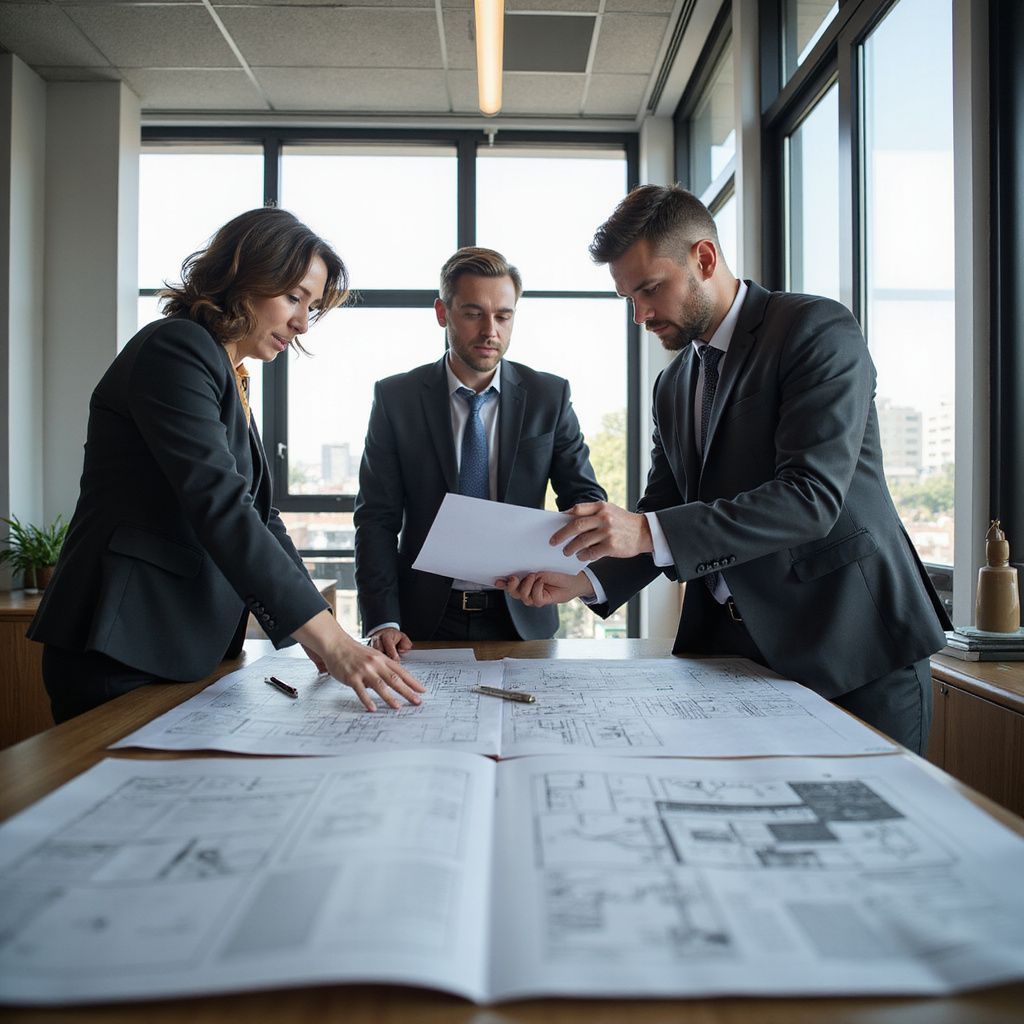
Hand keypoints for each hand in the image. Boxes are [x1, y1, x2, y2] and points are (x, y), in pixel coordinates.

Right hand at [293, 609, 425, 711]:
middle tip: (417, 701)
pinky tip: (373, 708)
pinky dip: (367, 700)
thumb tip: (390, 682)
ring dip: (390, 698)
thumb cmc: (354, 651)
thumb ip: (381, 668)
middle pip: (395, 680)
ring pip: (380, 686)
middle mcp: (375, 664)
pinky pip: (361, 691)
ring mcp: (364, 671)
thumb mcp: (372, 656)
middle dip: (408, 692)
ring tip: (398, 707)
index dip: (413, 682)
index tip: (422, 690)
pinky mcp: (352, 677)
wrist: (336, 644)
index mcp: (382, 659)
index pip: (402, 672)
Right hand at [496, 571, 593, 606]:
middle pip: (514, 593)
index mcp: (525, 581)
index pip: (510, 584)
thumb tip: (522, 574)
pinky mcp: (543, 601)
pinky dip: (537, 589)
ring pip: (523, 597)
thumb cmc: (558, 573)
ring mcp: (535, 597)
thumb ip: (530, 573)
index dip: (502, 583)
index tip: (497, 580)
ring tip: (533, 576)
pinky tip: (541, 582)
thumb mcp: (541, 569)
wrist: (573, 579)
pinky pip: (536, 599)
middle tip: (514, 578)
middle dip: (511, 586)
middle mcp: (528, 590)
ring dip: (526, 586)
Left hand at [551, 501, 653, 560]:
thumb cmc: (622, 522)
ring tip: (566, 552)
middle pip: (576, 526)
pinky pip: (592, 552)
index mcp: (601, 507)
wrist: (644, 532)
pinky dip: (583, 556)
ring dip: (571, 548)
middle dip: (561, 535)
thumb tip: (568, 520)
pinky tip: (580, 557)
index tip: (554, 525)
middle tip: (553, 542)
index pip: (577, 509)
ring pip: (582, 541)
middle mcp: (604, 518)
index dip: (564, 517)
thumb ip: (592, 513)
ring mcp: (608, 532)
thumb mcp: (609, 511)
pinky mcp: (612, 546)